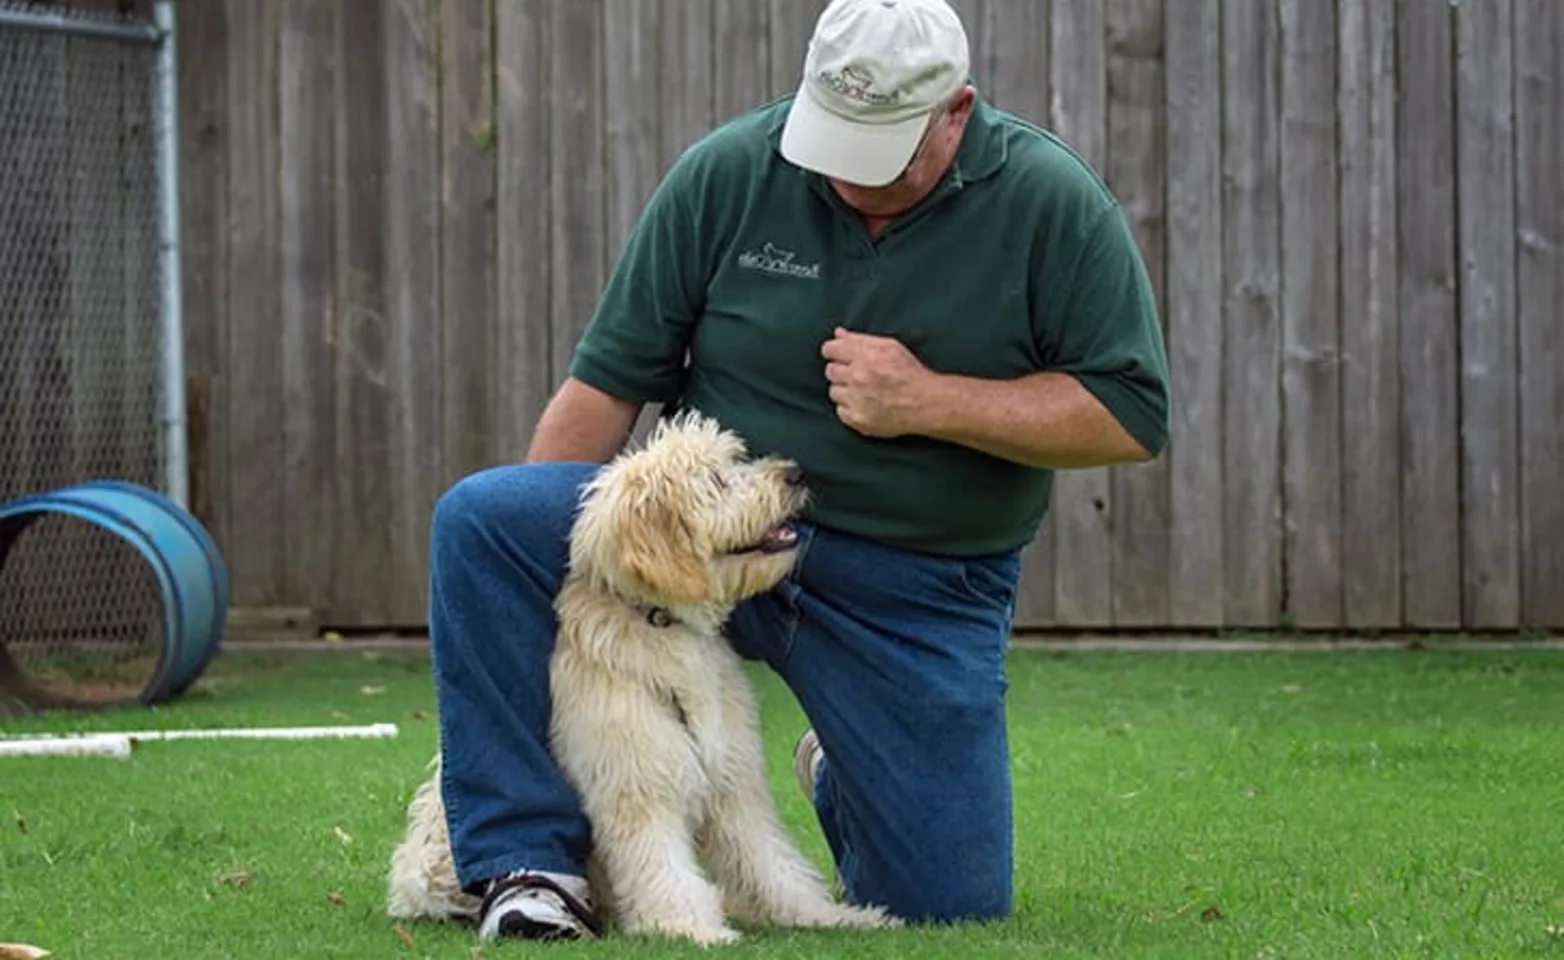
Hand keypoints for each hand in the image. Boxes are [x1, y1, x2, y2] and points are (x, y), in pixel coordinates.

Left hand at [819, 327, 936, 437]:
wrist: (925, 403)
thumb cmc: (910, 373)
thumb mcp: (890, 347)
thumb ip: (861, 339)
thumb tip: (839, 334)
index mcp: (865, 356)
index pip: (830, 349)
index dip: (834, 351)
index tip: (839, 356)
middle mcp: (858, 377)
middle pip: (830, 371)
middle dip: (841, 371)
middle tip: (857, 374)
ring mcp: (856, 400)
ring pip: (833, 392)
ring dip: (845, 390)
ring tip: (862, 391)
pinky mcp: (858, 419)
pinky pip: (840, 411)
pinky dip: (849, 408)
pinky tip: (864, 404)